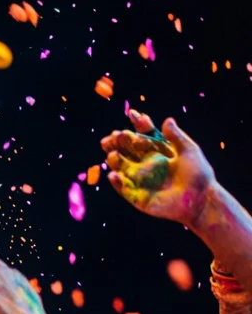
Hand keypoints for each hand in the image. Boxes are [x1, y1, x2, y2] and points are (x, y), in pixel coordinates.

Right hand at [102, 110, 215, 228]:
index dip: (137, 126)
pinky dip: (117, 182)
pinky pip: (124, 189)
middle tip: (113, 137)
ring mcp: (140, 180)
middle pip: (127, 151)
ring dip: (115, 160)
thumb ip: (177, 137)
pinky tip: (113, 174)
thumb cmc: (198, 174)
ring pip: (122, 168)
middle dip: (118, 143)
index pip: (143, 137)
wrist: (200, 199)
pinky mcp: (138, 196)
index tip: (132, 114)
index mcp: (157, 152)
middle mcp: (146, 164)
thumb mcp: (190, 151)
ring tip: (112, 154)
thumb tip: (167, 119)